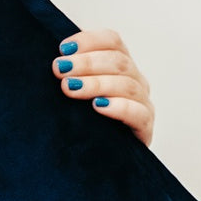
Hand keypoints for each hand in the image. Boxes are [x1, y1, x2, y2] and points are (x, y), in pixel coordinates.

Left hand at [51, 27, 155, 146]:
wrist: (100, 159)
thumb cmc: (84, 120)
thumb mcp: (76, 91)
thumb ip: (70, 71)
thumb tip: (55, 55)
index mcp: (120, 65)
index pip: (112, 41)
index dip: (89, 40)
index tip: (63, 49)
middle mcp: (135, 80)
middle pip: (118, 61)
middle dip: (86, 63)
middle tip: (60, 70)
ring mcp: (143, 103)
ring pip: (127, 85)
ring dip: (96, 84)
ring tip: (70, 88)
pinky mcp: (145, 128)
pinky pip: (138, 113)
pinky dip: (119, 107)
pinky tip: (98, 106)